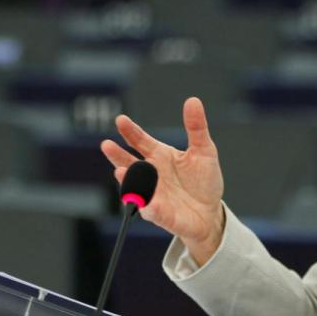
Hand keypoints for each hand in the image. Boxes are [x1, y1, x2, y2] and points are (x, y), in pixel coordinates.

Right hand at [100, 97, 225, 265]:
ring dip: (127, 180)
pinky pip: (152, 211)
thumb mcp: (204, 150)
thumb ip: (196, 127)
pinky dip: (148, 207)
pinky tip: (148, 203)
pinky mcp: (160, 214)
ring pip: (134, 187)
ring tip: (120, 172)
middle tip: (107, 145)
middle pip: (129, 163)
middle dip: (117, 155)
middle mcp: (151, 174)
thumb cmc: (203, 181)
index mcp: (160, 156)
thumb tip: (193, 101)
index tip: (121, 120)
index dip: (130, 131)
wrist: (210, 212)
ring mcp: (153, 194)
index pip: (140, 141)